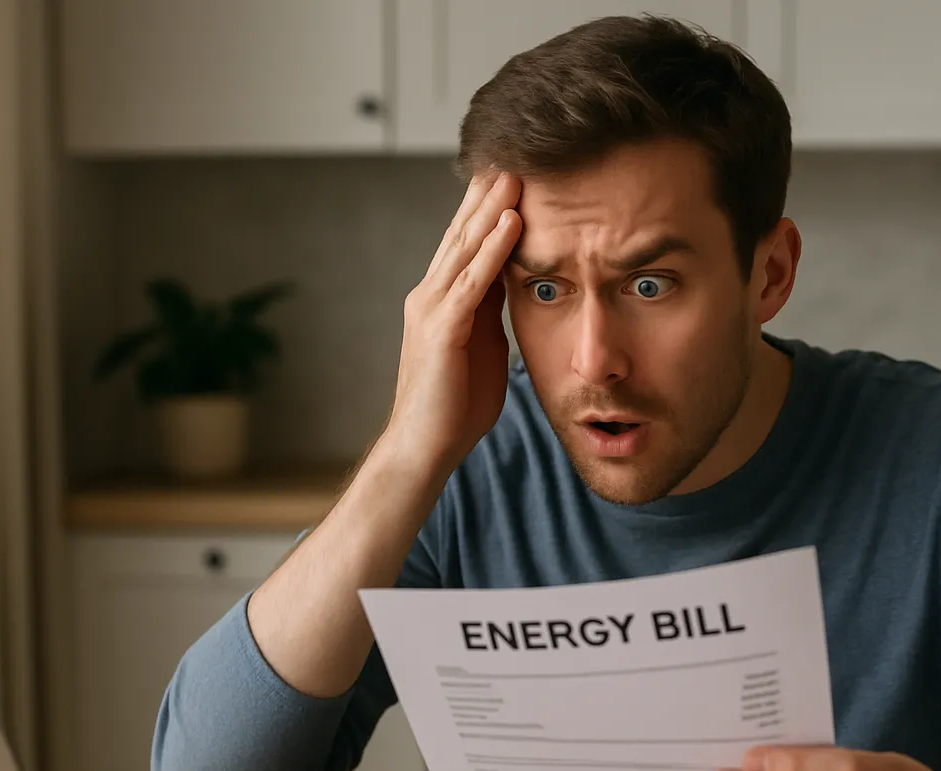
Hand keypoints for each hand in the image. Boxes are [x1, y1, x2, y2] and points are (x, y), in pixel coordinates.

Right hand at [379, 171, 522, 473]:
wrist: (424, 447)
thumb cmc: (455, 406)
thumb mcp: (482, 347)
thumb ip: (491, 314)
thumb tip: (513, 285)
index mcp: (441, 300)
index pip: (466, 243)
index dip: (486, 207)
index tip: (511, 172)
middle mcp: (430, 295)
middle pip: (462, 233)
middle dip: (487, 193)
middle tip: (512, 153)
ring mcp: (433, 309)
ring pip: (466, 247)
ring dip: (493, 207)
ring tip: (516, 172)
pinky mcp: (442, 329)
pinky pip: (473, 281)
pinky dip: (493, 249)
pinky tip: (513, 222)